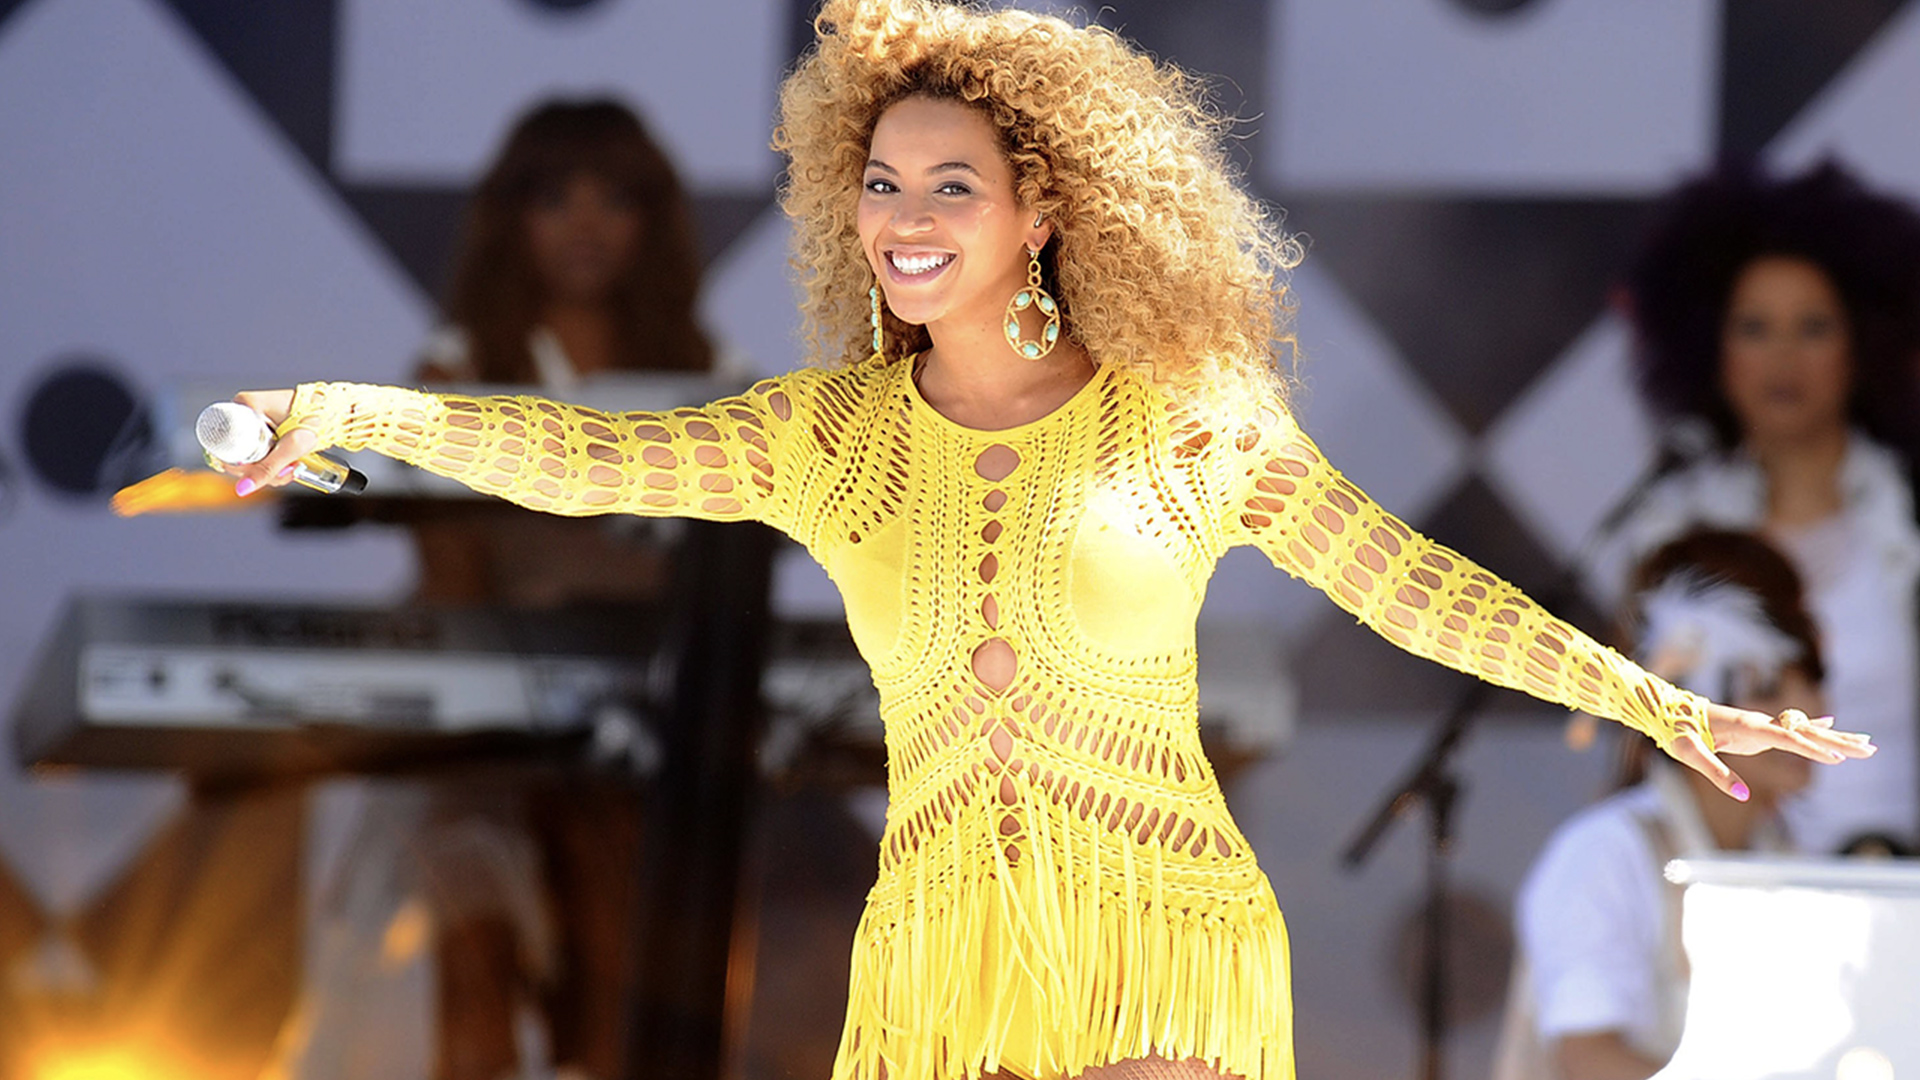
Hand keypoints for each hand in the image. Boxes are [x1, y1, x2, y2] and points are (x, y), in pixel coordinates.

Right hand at [216, 389, 314, 495]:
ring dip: (270, 470)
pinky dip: (273, 464)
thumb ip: (268, 469)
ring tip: (293, 467)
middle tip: (287, 471)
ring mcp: (253, 421)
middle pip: (237, 453)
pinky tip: (289, 465)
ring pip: (249, 457)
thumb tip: (242, 490)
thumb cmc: (319, 417)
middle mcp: (244, 411)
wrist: (338, 411)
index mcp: (245, 405)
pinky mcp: (263, 431)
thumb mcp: (292, 446)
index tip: (261, 472)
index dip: (239, 464)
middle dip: (260, 470)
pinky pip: (259, 453)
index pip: (224, 444)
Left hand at [1667, 704, 1873, 800]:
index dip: (1812, 748)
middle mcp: (1759, 723)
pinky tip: (1830, 720)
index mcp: (1747, 727)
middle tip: (1870, 748)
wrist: (1665, 709)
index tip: (1838, 757)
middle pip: (1805, 732)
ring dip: (1833, 735)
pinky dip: (1813, 726)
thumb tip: (1742, 796)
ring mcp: (1759, 725)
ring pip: (1803, 730)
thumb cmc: (1676, 731)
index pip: (1787, 739)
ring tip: (1864, 740)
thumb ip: (1715, 774)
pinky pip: (1790, 728)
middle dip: (1838, 740)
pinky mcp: (1755, 729)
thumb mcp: (1689, 754)